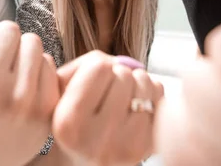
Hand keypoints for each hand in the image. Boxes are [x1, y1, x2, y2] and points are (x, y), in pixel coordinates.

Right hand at [53, 51, 163, 165]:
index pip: (99, 67)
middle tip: (107, 89)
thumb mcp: (59, 89)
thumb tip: (127, 63)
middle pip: (124, 74)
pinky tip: (135, 105)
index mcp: (68, 124)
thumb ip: (85, 65)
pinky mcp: (148, 148)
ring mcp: (126, 147)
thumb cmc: (71, 115)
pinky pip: (161, 98)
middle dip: (116, 73)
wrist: (82, 161)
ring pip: (145, 83)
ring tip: (122, 94)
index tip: (91, 79)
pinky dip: (150, 94)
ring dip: (135, 80)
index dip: (96, 65)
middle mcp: (97, 141)